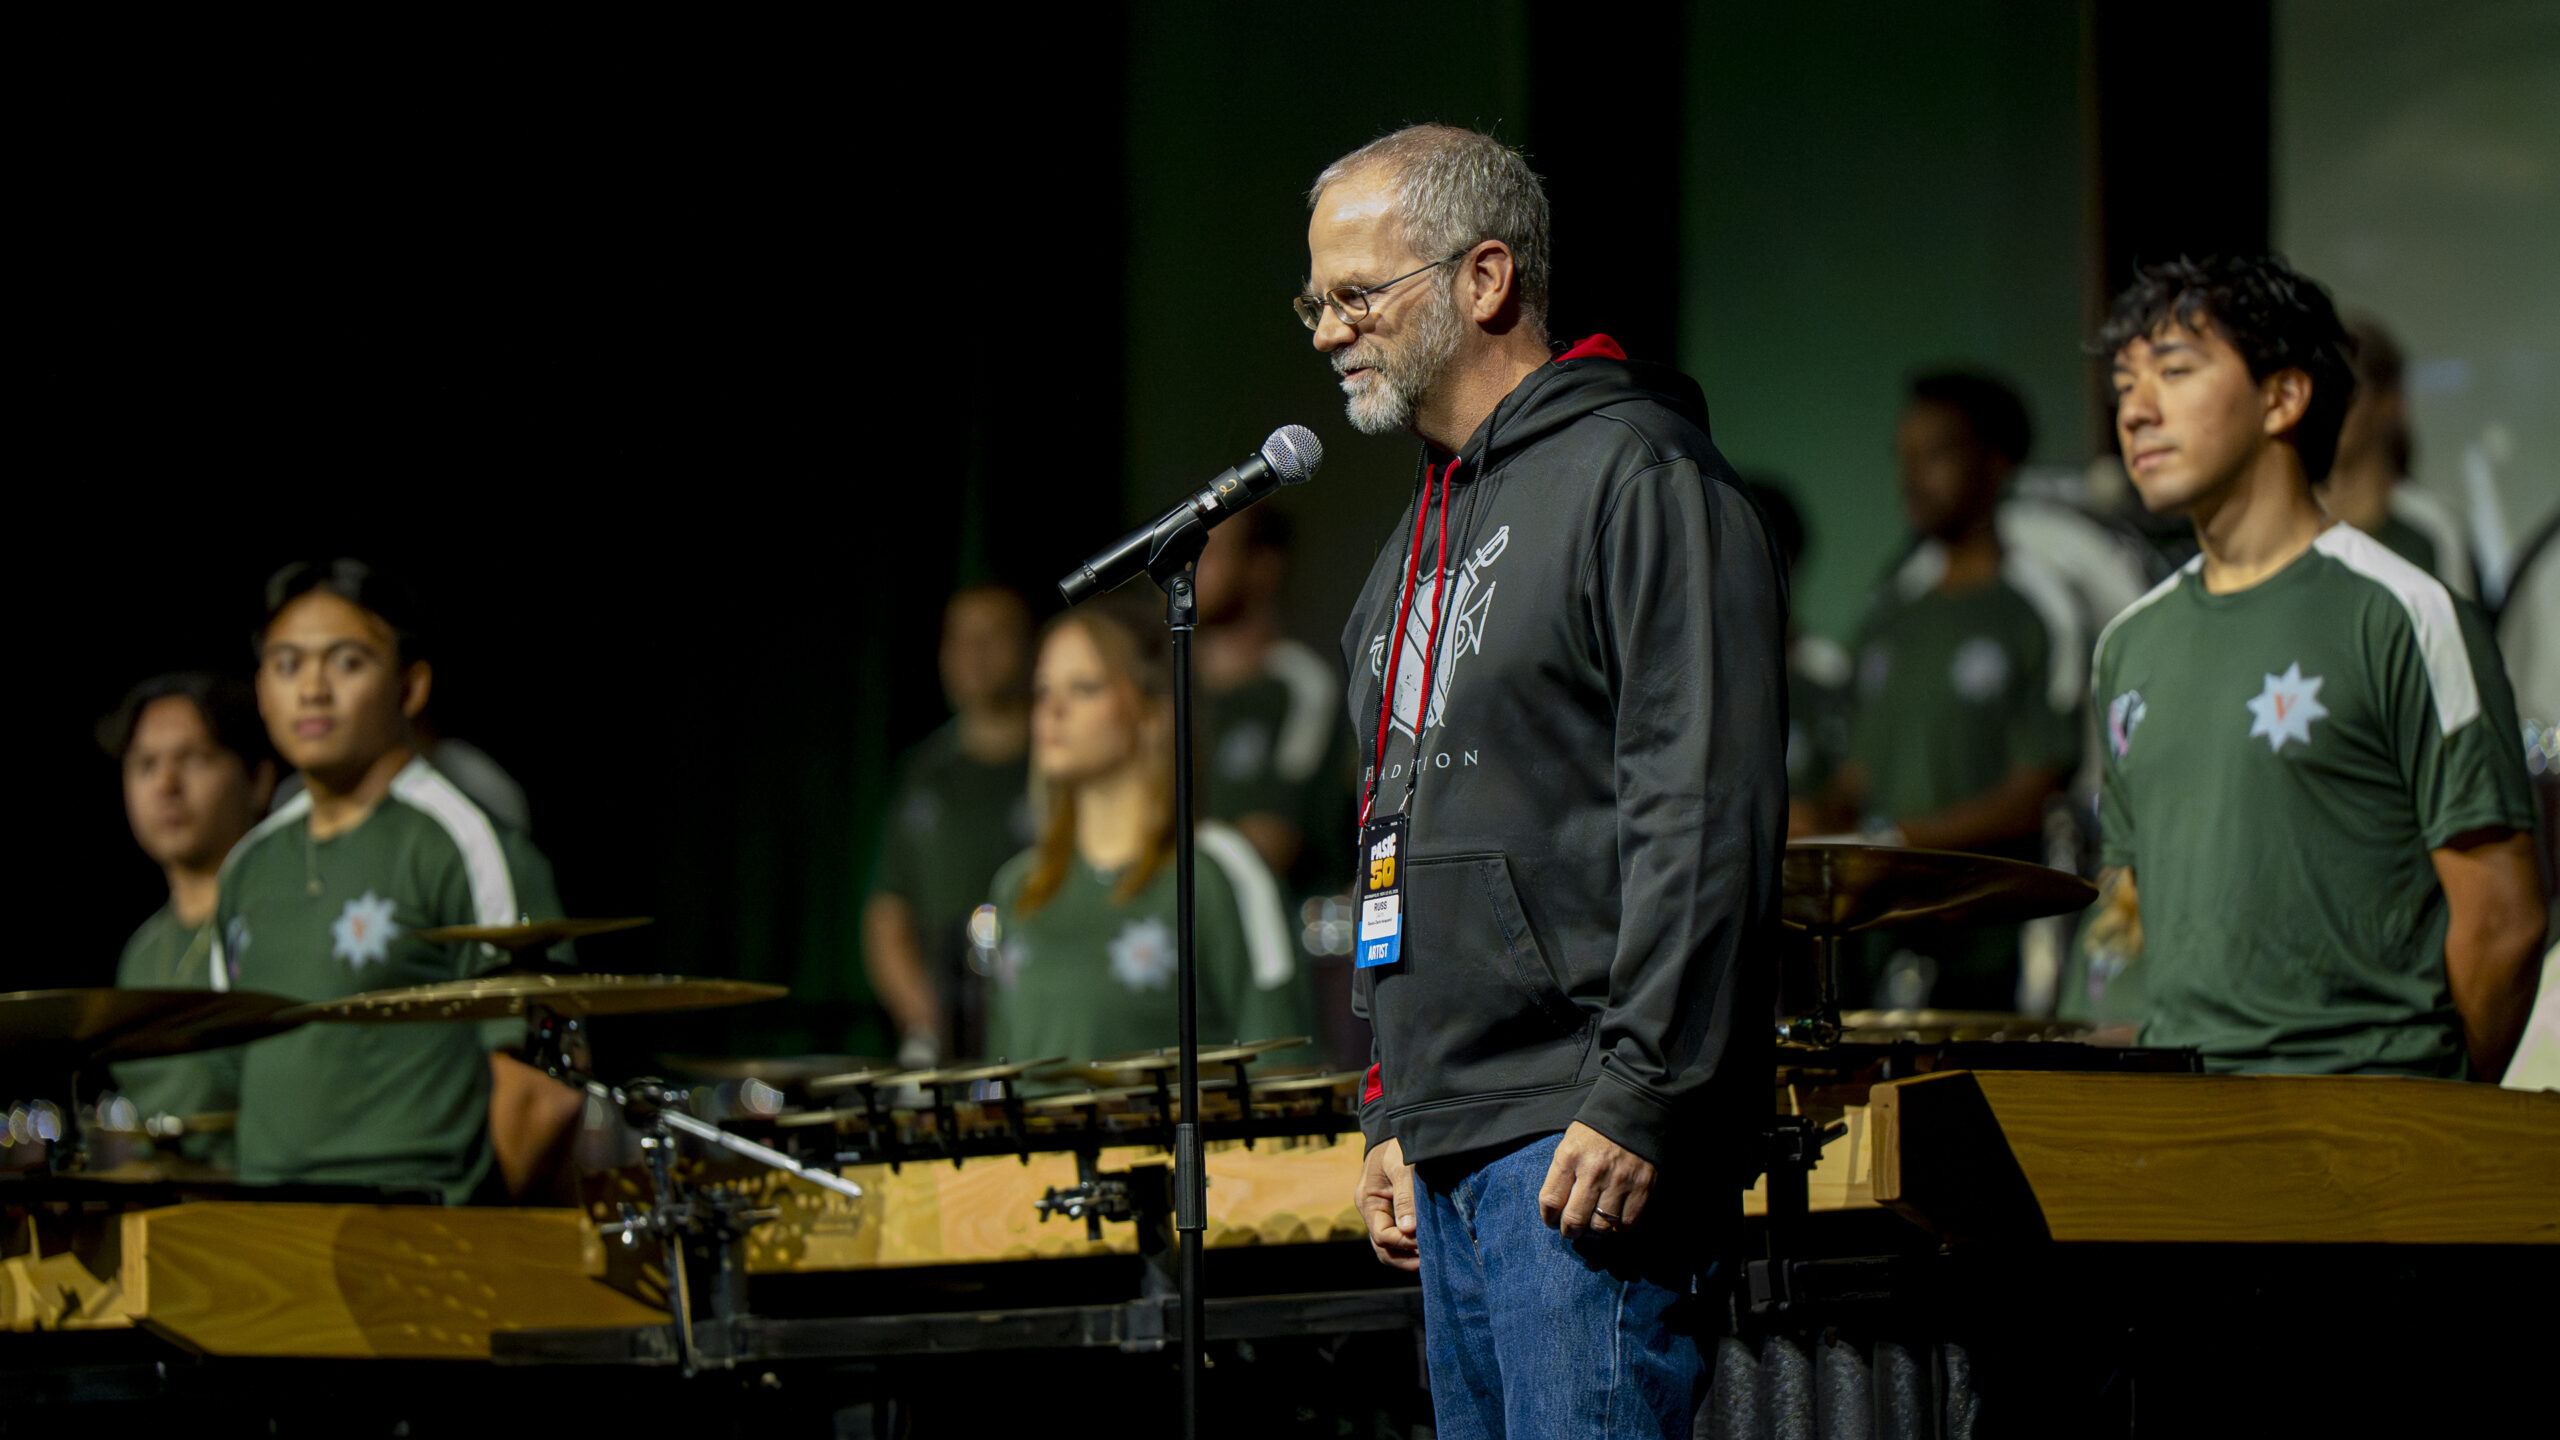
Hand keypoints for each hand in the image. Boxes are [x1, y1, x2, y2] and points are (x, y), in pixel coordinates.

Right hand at [1355, 1138, 1419, 1271]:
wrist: (1396, 1129)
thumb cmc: (1397, 1144)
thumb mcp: (1401, 1167)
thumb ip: (1405, 1197)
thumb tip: (1408, 1229)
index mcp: (1368, 1201)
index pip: (1382, 1235)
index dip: (1402, 1243)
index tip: (1424, 1242)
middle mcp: (1372, 1211)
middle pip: (1382, 1248)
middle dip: (1403, 1258)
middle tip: (1428, 1263)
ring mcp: (1382, 1212)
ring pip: (1389, 1247)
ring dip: (1407, 1257)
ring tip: (1429, 1262)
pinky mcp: (1395, 1211)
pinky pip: (1398, 1236)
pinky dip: (1410, 1247)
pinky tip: (1427, 1249)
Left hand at [1538, 1121, 1654, 1238]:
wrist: (1635, 1110)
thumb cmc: (1596, 1130)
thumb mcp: (1570, 1142)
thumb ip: (1563, 1173)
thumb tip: (1558, 1209)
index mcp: (1570, 1156)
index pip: (1550, 1201)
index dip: (1549, 1219)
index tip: (1553, 1221)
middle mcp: (1593, 1170)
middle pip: (1574, 1219)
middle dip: (1570, 1232)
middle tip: (1572, 1232)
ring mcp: (1619, 1180)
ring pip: (1601, 1227)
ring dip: (1594, 1235)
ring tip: (1592, 1230)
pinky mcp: (1642, 1187)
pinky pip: (1627, 1223)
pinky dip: (1618, 1231)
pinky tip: (1613, 1226)